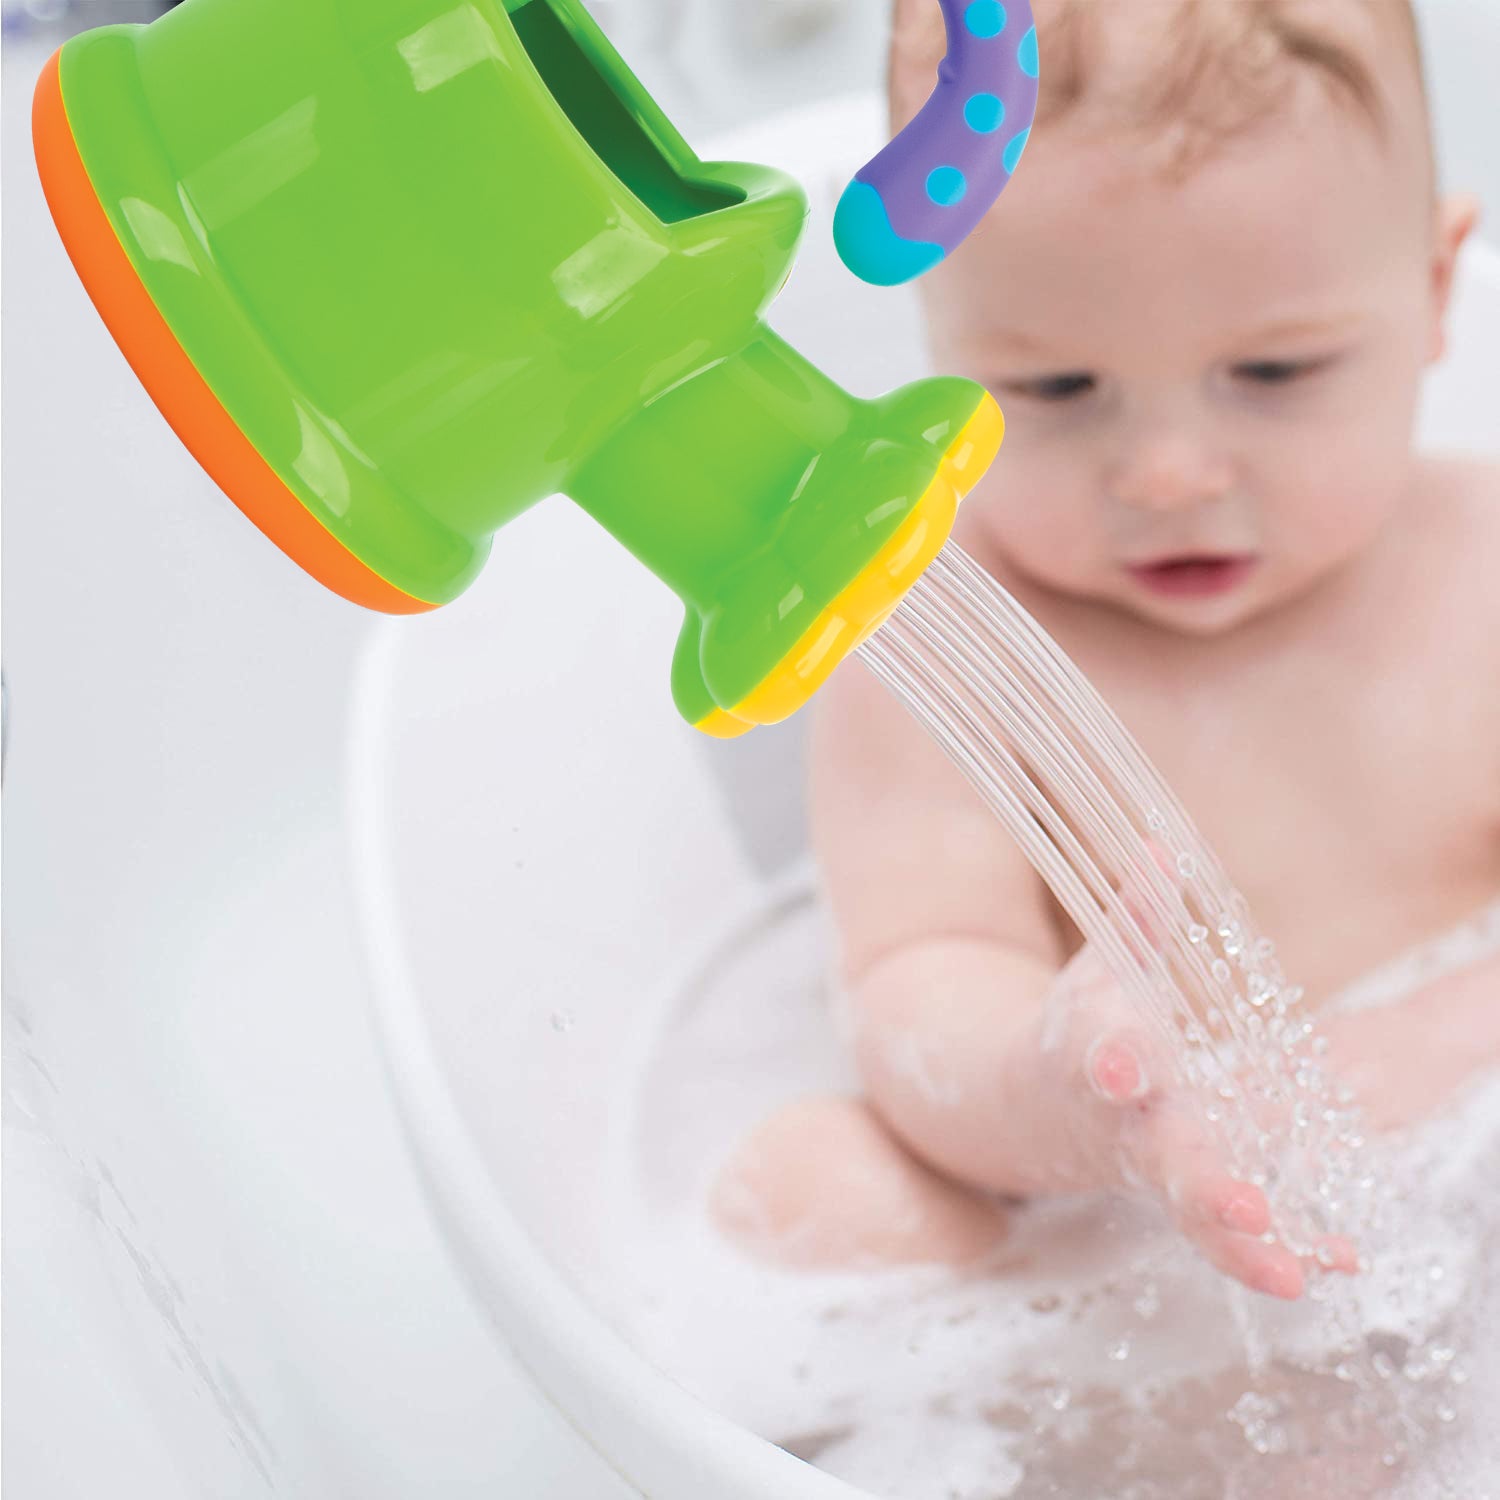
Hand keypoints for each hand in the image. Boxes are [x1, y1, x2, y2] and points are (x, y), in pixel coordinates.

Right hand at [1036, 943, 1357, 1299]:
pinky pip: (1230, 1237)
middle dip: (1202, 1184)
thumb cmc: (1082, 1025)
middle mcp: (1127, 1122)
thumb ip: (1134, 914)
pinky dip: (1276, 1251)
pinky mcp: (1182, 1198)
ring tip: (1293, 1273)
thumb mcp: (1099, 968)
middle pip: (1162, 1157)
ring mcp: (1155, 1168)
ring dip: (1241, 1244)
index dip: (1112, 1059)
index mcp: (1099, 1054)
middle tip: (1244, 1207)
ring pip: (1194, 1215)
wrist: (1032, 1110)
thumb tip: (1160, 843)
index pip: (1102, 1054)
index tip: (1122, 1069)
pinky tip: (1335, 1261)